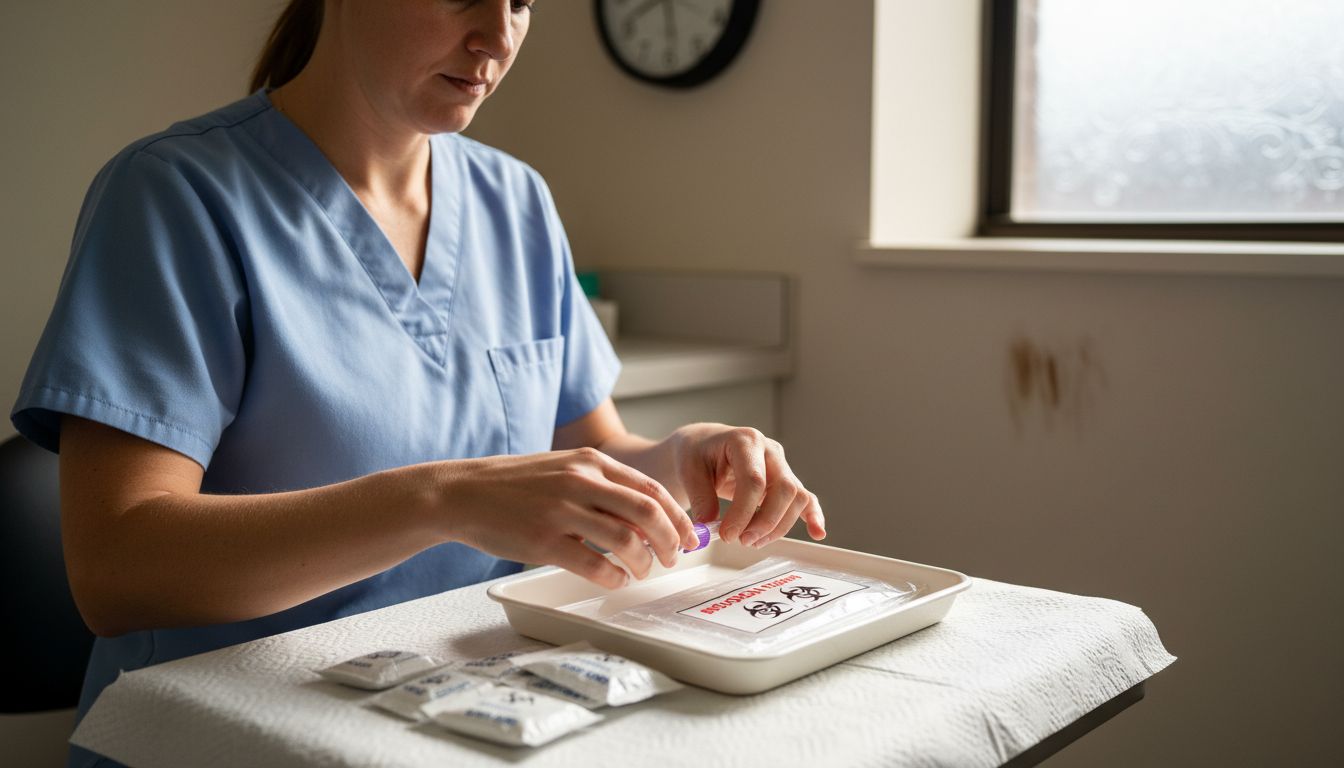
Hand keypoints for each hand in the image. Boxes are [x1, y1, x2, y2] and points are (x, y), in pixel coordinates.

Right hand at [443, 448, 698, 589]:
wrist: (462, 492)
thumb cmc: (515, 485)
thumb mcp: (563, 468)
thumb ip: (601, 484)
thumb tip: (644, 514)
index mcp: (590, 461)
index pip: (651, 490)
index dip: (677, 517)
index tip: (689, 536)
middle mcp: (580, 482)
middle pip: (647, 513)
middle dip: (670, 541)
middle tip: (672, 559)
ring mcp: (561, 511)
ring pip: (626, 540)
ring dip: (643, 562)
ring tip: (642, 571)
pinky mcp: (543, 541)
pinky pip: (594, 565)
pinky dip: (614, 577)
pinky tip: (616, 580)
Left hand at [670, 424, 825, 547]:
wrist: (702, 446)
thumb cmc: (696, 454)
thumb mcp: (688, 471)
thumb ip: (700, 498)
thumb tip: (708, 528)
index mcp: (745, 441)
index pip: (754, 479)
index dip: (743, 511)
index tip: (727, 534)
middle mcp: (769, 450)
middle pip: (784, 488)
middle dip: (766, 521)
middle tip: (743, 541)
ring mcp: (781, 465)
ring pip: (796, 497)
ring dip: (778, 526)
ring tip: (752, 541)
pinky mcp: (785, 480)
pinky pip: (805, 498)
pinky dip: (813, 516)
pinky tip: (817, 533)